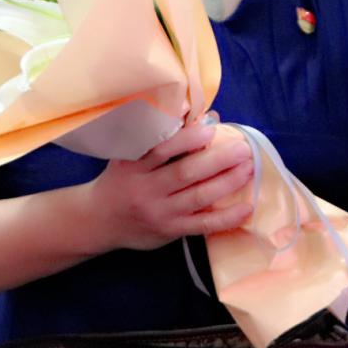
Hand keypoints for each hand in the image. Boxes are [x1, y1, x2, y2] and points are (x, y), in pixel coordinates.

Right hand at [88, 121, 254, 251]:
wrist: (98, 221)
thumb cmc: (121, 180)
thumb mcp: (128, 155)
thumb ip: (160, 136)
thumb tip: (206, 116)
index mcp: (132, 165)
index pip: (161, 149)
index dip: (187, 139)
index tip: (211, 129)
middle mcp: (145, 189)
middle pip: (185, 173)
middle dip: (218, 159)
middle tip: (243, 148)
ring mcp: (159, 213)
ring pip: (198, 197)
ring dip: (227, 182)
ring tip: (249, 168)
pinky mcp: (170, 231)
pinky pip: (203, 225)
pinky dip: (226, 217)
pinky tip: (246, 208)